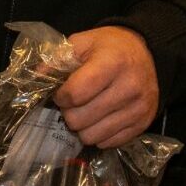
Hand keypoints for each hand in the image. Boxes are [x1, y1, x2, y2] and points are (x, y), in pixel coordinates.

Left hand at [58, 27, 158, 148]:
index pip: (75, 94)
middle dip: (69, 113)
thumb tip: (36, 79)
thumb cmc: (111, 47)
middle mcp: (129, 87)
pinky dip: (99, 134)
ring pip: (92, 136)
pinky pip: (109, 143)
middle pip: (80, 119)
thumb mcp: (84, 42)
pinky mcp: (143, 124)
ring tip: (87, 111)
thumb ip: (58, 59)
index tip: (62, 92)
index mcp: (113, 63)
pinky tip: (102, 118)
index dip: (61, 96)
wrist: (148, 54)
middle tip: (74, 103)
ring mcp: (138, 108)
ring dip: (83, 126)